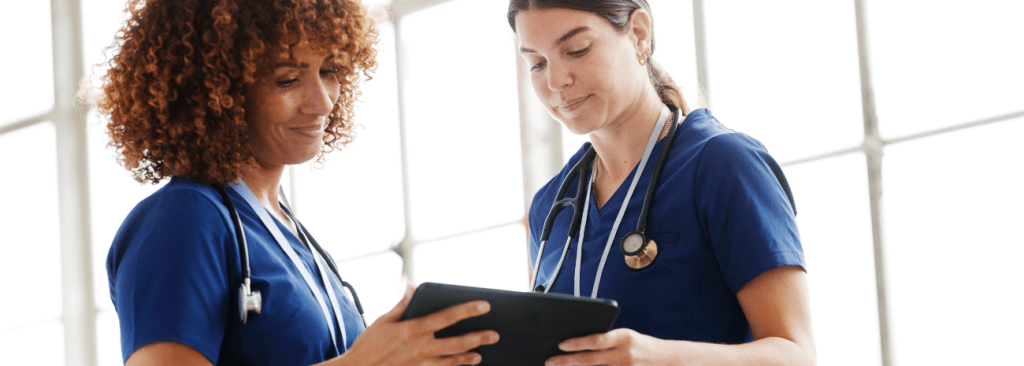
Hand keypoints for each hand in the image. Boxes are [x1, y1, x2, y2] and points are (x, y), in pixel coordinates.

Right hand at [336, 285, 499, 365]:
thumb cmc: (368, 346)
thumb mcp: (383, 321)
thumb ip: (402, 305)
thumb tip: (411, 287)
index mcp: (412, 330)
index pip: (446, 317)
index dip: (467, 310)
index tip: (484, 306)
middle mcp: (420, 348)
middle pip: (457, 343)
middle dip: (478, 338)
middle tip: (495, 335)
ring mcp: (420, 365)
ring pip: (452, 361)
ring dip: (468, 357)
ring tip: (480, 354)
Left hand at [546, 328, 664, 365]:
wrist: (667, 360)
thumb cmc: (642, 346)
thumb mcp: (625, 337)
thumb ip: (606, 341)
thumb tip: (580, 345)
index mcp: (623, 337)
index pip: (595, 340)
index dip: (577, 343)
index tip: (561, 345)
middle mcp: (624, 354)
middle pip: (590, 360)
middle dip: (567, 361)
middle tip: (550, 362)